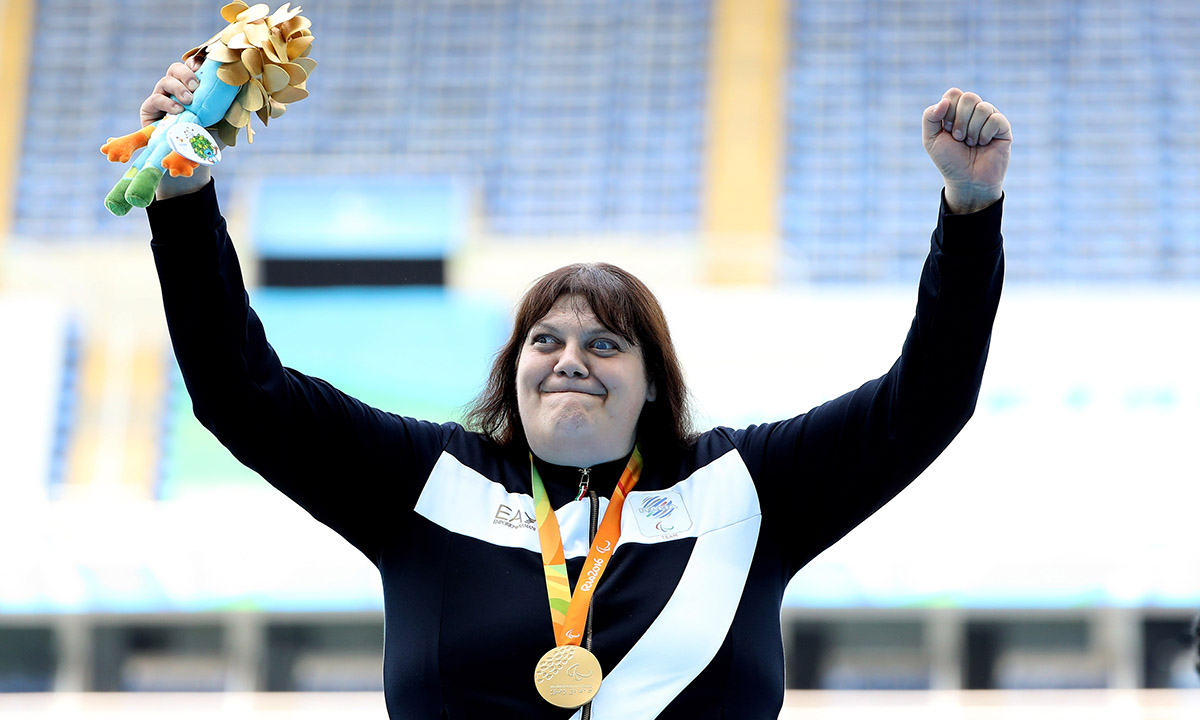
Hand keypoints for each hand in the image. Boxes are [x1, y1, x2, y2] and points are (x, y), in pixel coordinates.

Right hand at [142, 56, 218, 199]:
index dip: (196, 62)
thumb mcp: (225, 121)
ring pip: (165, 81)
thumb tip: (246, 87)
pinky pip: (155, 99)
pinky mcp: (149, 110)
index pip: (192, 68)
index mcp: (193, 88)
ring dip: (178, 88)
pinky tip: (178, 109)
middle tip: (196, 86)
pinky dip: (167, 102)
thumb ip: (232, 104)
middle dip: (186, 74)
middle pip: (175, 69)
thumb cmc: (209, 139)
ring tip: (189, 101)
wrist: (191, 162)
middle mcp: (176, 90)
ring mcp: (162, 98)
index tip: (202, 66)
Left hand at [923, 88, 1010, 213]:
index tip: (947, 130)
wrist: (967, 181)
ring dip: (972, 130)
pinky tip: (984, 144)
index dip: (948, 111)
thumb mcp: (931, 139)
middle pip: (969, 97)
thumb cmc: (949, 161)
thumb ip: (929, 117)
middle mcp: (974, 111)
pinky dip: (985, 134)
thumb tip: (944, 101)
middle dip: (960, 121)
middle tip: (958, 138)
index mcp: (957, 110)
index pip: (954, 93)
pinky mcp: (1003, 127)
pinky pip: (995, 119)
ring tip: (971, 143)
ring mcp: (990, 117)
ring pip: (982, 107)